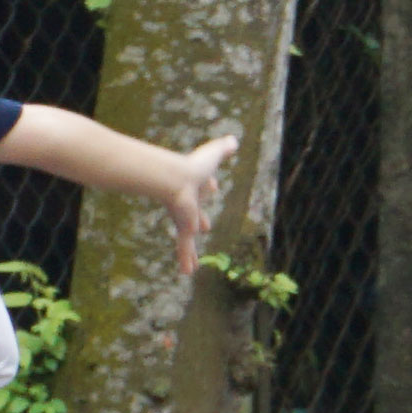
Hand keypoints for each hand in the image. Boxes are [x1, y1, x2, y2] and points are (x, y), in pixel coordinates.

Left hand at [164, 135, 237, 276]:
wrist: (178, 179)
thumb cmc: (194, 165)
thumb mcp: (213, 155)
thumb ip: (223, 149)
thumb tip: (233, 140)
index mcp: (196, 189)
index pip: (204, 190)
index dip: (208, 189)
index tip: (211, 189)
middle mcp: (189, 206)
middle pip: (195, 216)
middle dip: (198, 222)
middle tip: (202, 228)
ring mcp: (185, 219)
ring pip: (188, 239)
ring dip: (189, 253)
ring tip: (190, 268)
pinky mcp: (184, 229)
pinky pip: (185, 247)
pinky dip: (186, 259)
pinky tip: (187, 273)